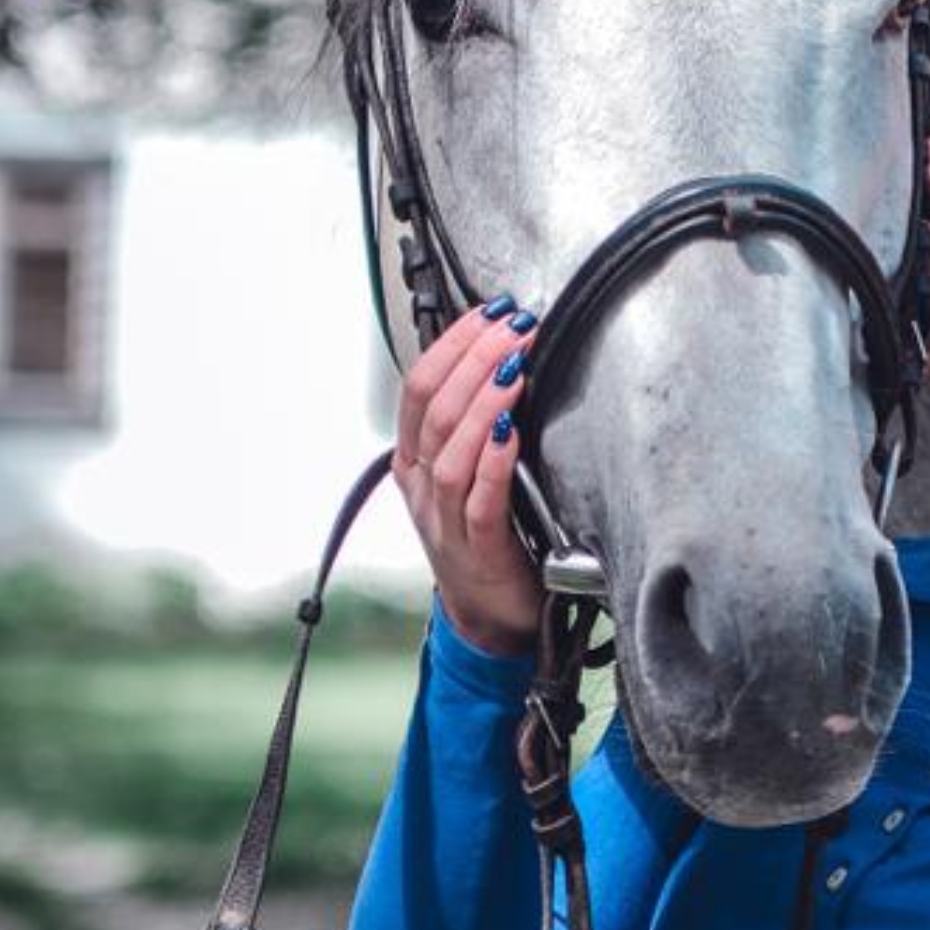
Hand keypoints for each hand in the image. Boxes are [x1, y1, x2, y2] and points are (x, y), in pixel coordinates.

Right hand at [392, 300, 543, 656]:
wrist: (488, 618)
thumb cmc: (485, 538)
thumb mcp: (465, 476)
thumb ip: (473, 426)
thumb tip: (501, 358)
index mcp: (413, 463)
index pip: (419, 388)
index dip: (453, 344)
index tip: (491, 311)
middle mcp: (421, 487)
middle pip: (436, 409)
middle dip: (475, 358)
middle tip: (514, 325)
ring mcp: (444, 519)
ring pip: (453, 449)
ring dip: (486, 399)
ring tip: (516, 363)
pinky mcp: (478, 549)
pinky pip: (480, 499)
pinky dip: (495, 461)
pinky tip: (513, 431)